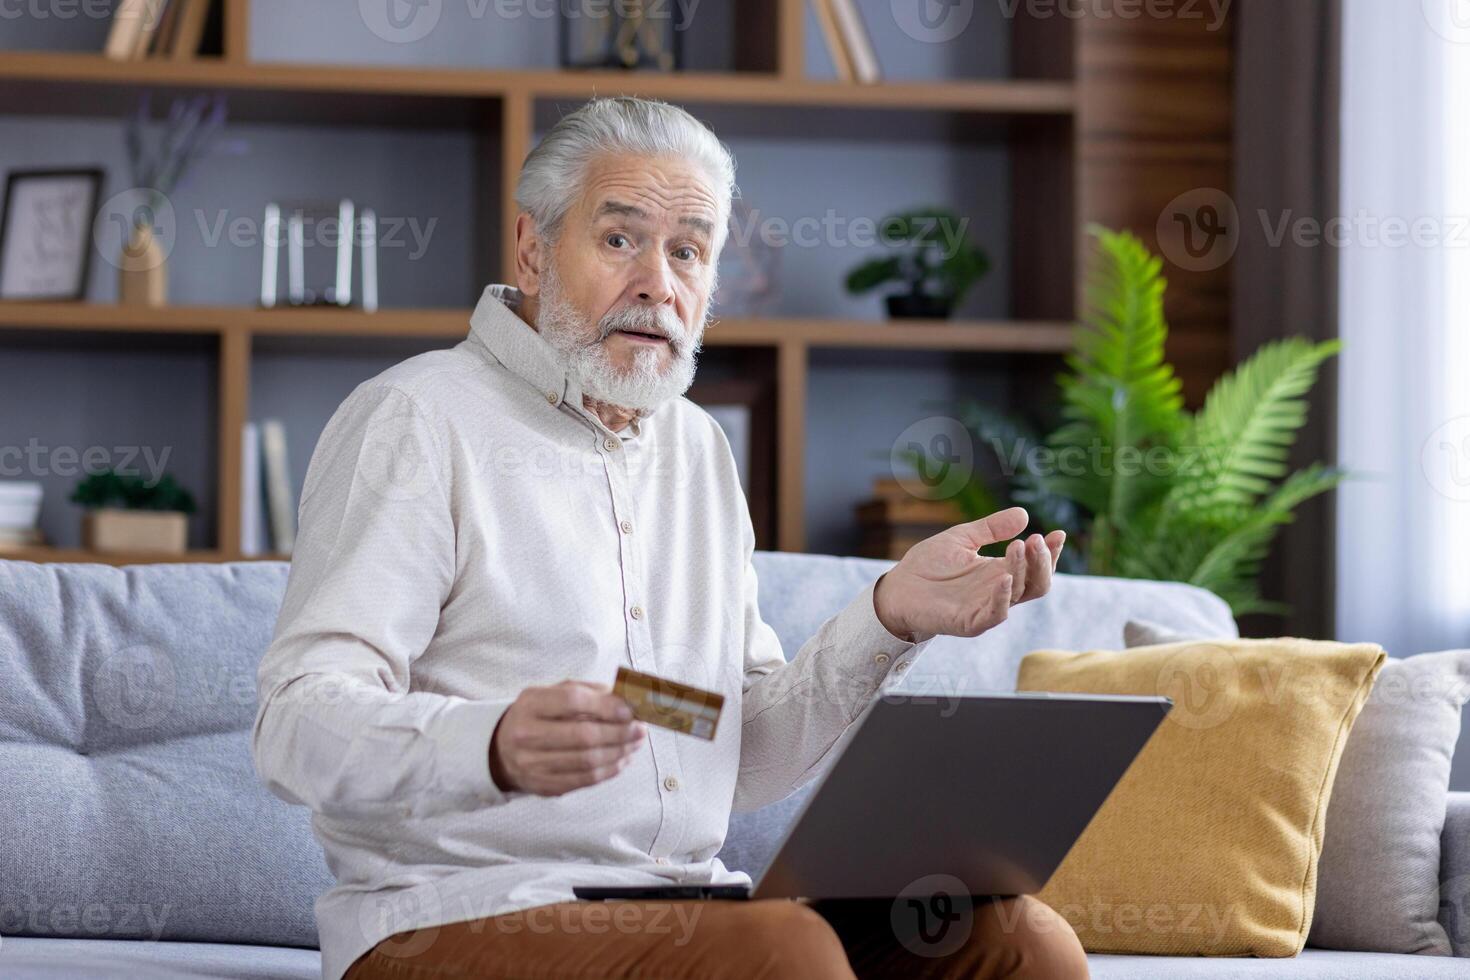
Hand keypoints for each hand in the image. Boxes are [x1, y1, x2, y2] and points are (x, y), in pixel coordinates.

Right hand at [489, 680, 645, 795]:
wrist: (501, 750)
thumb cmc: (536, 716)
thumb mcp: (552, 694)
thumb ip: (587, 692)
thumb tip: (624, 699)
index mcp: (531, 705)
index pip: (572, 701)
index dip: (606, 706)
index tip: (630, 709)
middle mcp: (527, 735)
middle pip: (584, 736)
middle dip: (620, 733)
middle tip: (640, 729)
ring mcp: (534, 765)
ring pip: (588, 761)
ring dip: (620, 752)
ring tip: (635, 743)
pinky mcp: (544, 786)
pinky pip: (585, 780)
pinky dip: (610, 770)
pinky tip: (622, 759)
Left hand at [873, 507, 1064, 640]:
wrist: (898, 587)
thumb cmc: (928, 565)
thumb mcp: (963, 538)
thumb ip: (991, 528)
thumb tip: (1024, 514)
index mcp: (1000, 573)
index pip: (1036, 566)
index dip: (1050, 552)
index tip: (1058, 533)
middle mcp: (998, 592)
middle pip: (1037, 583)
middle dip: (1043, 562)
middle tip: (1039, 539)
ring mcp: (986, 608)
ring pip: (1019, 595)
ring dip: (1023, 570)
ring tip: (1020, 545)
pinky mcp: (969, 622)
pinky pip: (994, 615)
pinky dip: (1002, 598)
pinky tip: (1003, 577)